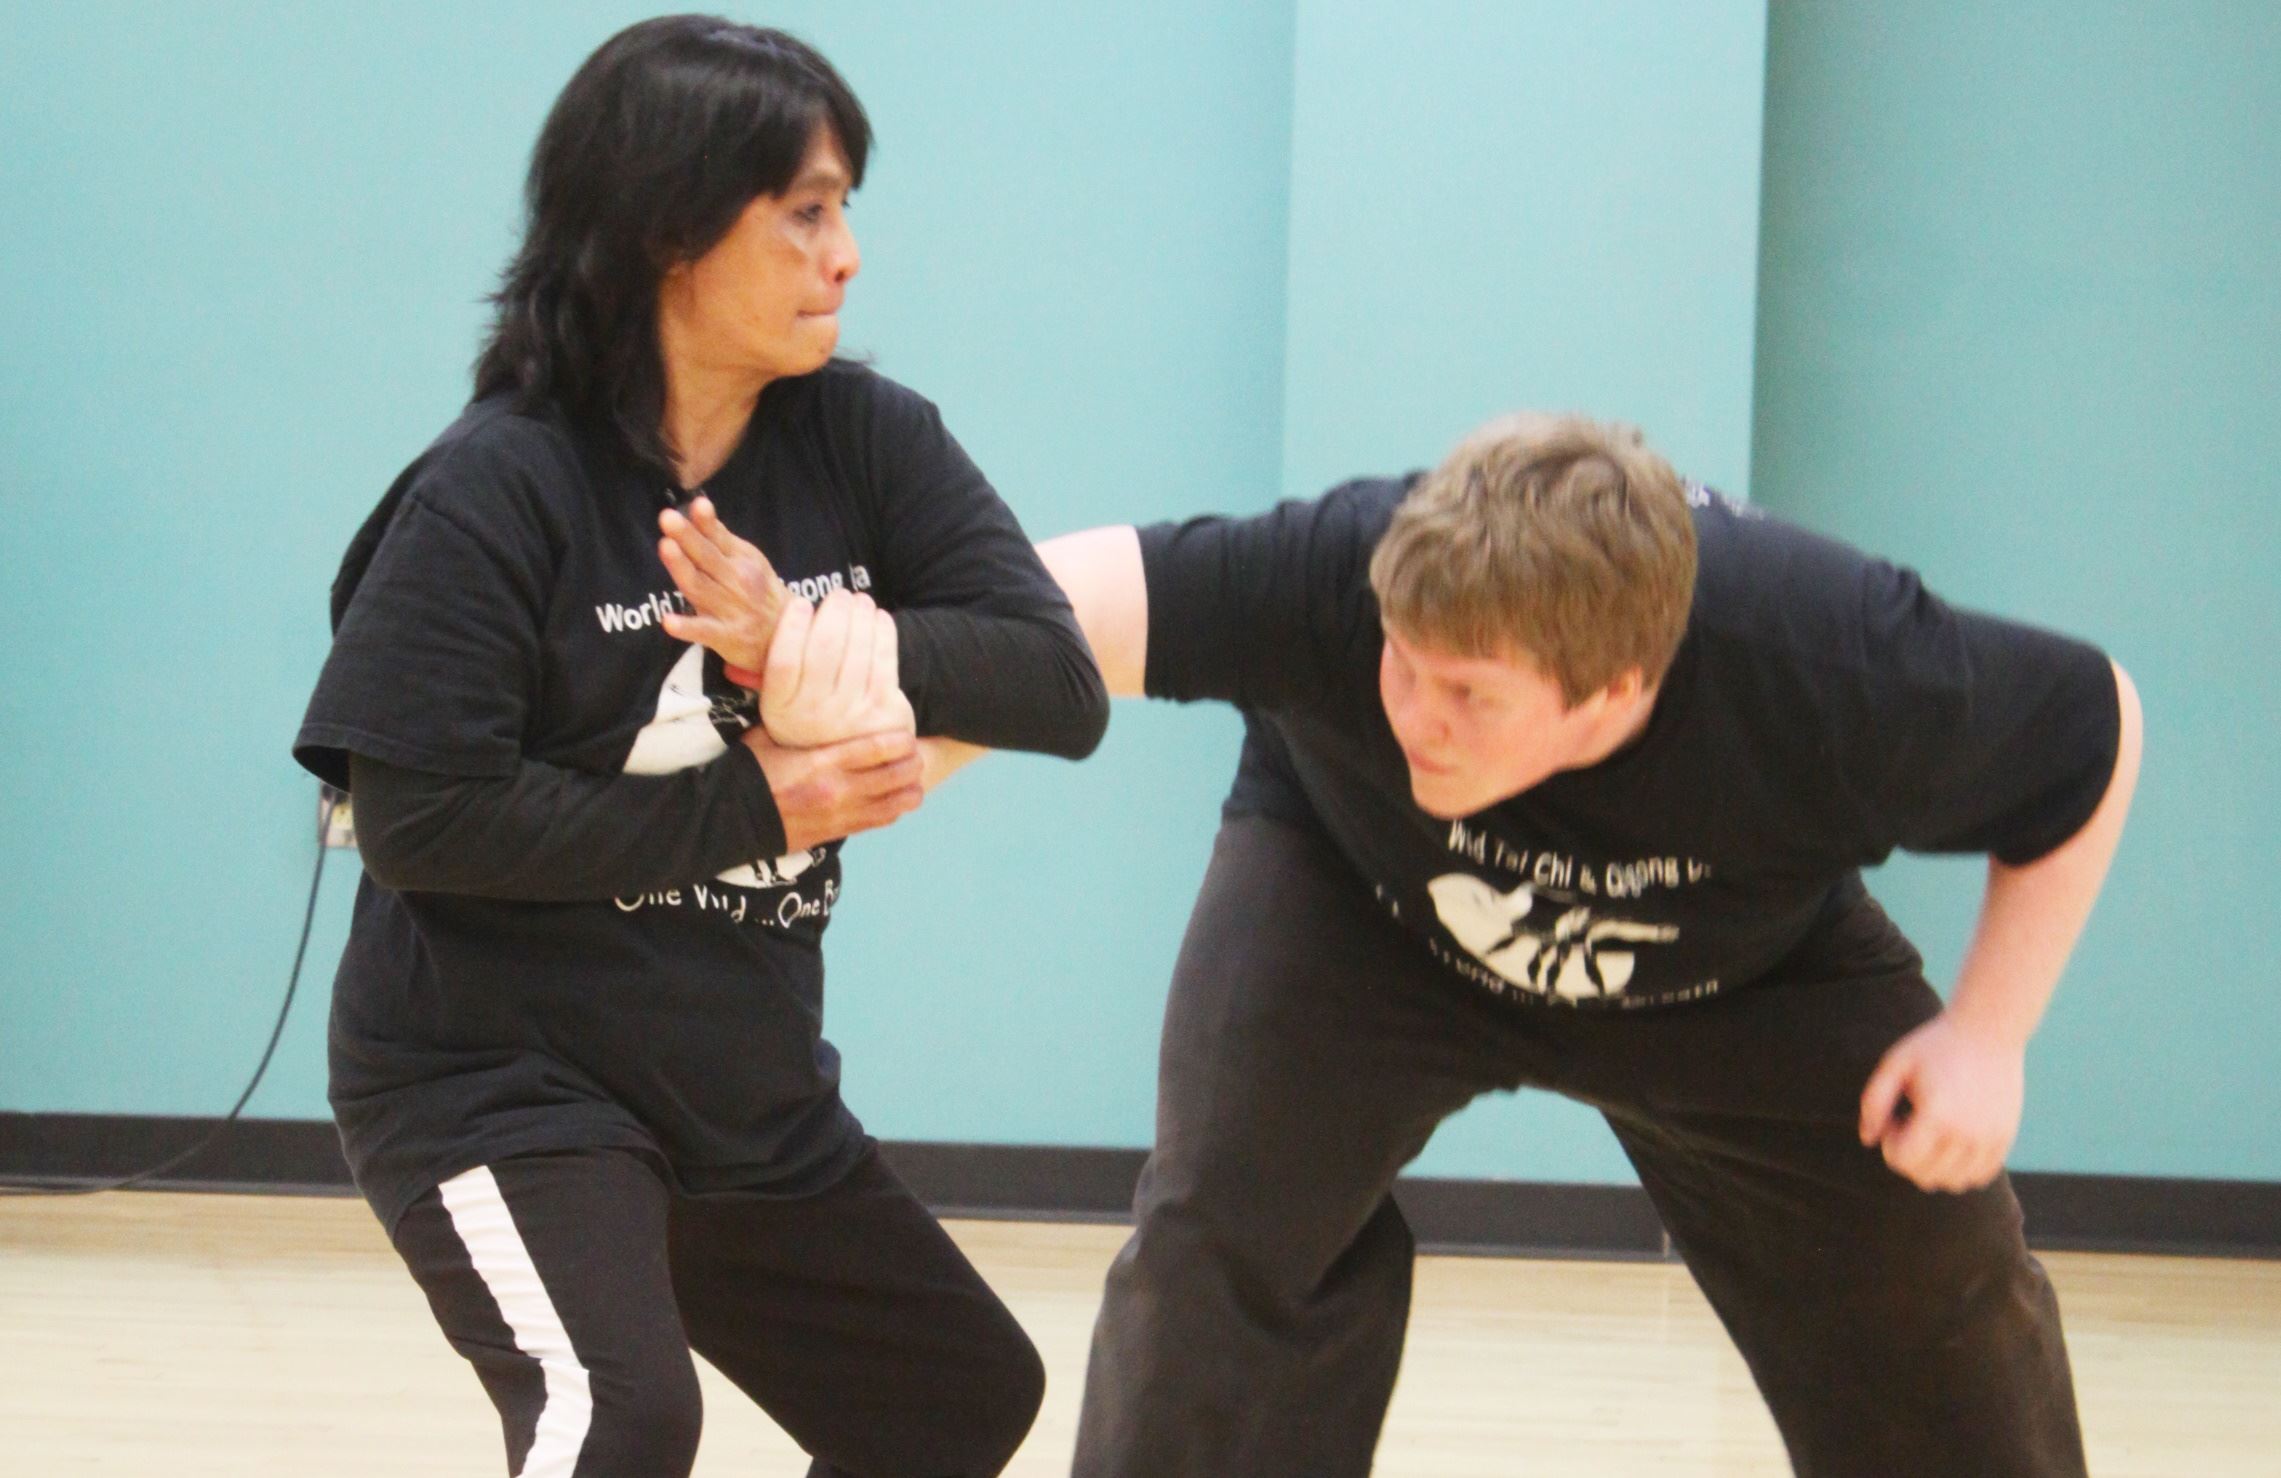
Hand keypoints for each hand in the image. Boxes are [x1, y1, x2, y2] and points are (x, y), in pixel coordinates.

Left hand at [657, 495, 790, 670]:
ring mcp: (731, 610)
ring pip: (700, 587)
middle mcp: (738, 581)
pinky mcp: (724, 637)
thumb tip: (697, 508)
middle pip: (707, 558)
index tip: (696, 504)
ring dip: (682, 568)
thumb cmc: (761, 594)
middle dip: (688, 538)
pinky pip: (703, 631)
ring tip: (665, 547)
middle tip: (668, 518)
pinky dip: (687, 627)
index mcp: (743, 560)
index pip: (718, 538)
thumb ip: (721, 538)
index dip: (706, 522)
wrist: (789, 636)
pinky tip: (668, 621)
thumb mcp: (750, 561)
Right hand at [740, 726, 922, 851]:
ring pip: (898, 803)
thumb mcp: (768, 733)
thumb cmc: (749, 770)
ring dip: (910, 788)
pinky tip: (895, 796)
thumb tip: (811, 686)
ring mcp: (842, 814)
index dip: (903, 740)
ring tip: (910, 776)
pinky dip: (895, 808)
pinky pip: (882, 820)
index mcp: (823, 761)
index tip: (906, 733)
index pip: (881, 748)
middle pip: (899, 775)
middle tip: (912, 752)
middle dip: (912, 762)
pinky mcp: (839, 833)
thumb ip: (796, 715)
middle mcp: (839, 790)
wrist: (730, 818)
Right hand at [754, 589, 914, 748]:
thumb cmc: (815, 717)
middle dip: (834, 612)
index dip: (792, 626)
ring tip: (861, 601)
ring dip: (860, 616)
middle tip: (840, 595)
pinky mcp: (883, 711)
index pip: (783, 660)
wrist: (858, 760)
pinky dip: (883, 633)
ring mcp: (850, 715)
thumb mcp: (784, 703)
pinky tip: (879, 618)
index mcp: (781, 709)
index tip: (801, 602)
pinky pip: (884, 660)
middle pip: (823, 649)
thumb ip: (776, 668)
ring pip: (856, 650)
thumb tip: (775, 621)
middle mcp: (813, 715)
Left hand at [1858, 1010, 2025, 1192]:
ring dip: (1935, 1168)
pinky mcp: (2005, 1138)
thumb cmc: (1935, 1045)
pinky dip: (1961, 1170)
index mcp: (1938, 1115)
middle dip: (1909, 1157)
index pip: (1904, 1161)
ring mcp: (1991, 1139)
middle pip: (1926, 1177)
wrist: (1989, 1029)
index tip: (1897, 1118)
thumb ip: (1873, 1102)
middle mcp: (1968, 1133)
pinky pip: (1980, 1176)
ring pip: (1955, 1183)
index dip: (1890, 1145)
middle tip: (1911, 1124)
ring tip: (1932, 1133)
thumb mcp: (1895, 1064)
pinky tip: (1952, 1140)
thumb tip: (1868, 1140)